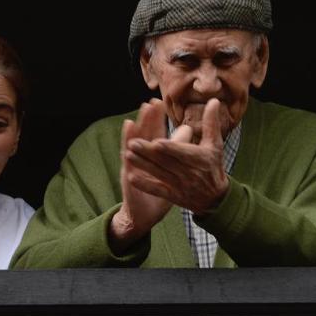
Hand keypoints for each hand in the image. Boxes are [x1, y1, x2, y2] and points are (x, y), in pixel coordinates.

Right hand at [110, 100, 173, 249]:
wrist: (146, 212)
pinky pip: (128, 168)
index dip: (155, 118)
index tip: (157, 103)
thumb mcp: (173, 167)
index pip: (154, 131)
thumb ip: (179, 147)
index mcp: (153, 153)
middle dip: (146, 121)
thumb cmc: (162, 188)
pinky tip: (126, 148)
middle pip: (143, 135)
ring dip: (132, 135)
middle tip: (148, 103)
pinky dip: (126, 157)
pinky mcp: (130, 180)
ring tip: (133, 120)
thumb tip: (188, 130)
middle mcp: (142, 157)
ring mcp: (134, 167)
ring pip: (133, 148)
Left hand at [125, 98, 228, 214]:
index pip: (182, 153)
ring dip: (143, 165)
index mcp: (198, 158)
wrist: (215, 197)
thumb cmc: (213, 165)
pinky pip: (158, 190)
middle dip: (148, 153)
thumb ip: (211, 123)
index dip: (170, 148)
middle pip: (166, 162)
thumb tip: (213, 100)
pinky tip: (132, 178)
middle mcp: (189, 172)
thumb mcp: (215, 144)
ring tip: (128, 155)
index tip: (156, 142)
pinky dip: (146, 185)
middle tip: (132, 143)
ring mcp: (180, 185)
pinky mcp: (173, 195)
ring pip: (159, 174)